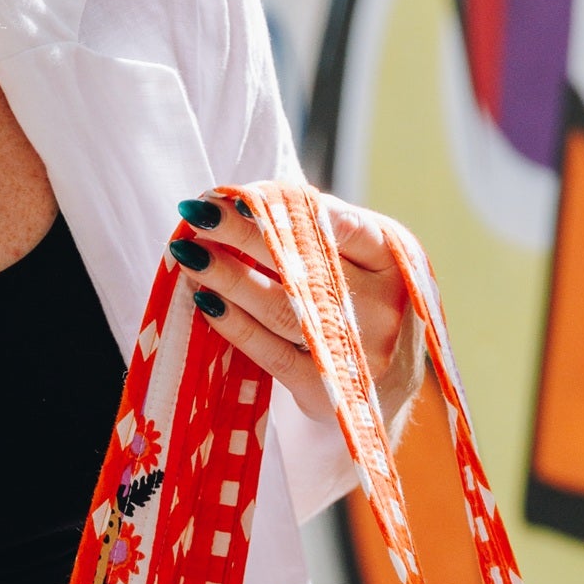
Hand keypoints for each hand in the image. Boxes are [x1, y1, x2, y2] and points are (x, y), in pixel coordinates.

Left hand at [170, 191, 425, 440]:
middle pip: (304, 265)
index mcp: (394, 261)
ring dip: (228, 278)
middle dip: (243, 234)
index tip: (236, 194)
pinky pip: (271, 353)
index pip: (339, 224)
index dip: (284, 207)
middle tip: (199, 212)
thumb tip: (239, 202)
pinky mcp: (325, 389)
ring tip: (190, 252)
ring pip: (281, 308)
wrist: (386, 386)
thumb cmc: (362, 301)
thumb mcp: (363, 257)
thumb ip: (318, 229)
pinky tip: (204, 300)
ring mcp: (355, 353)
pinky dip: (234, 325)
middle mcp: (382, 307)